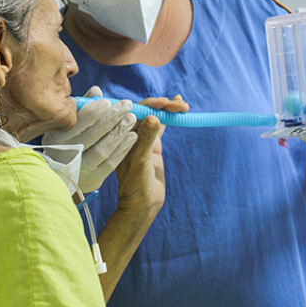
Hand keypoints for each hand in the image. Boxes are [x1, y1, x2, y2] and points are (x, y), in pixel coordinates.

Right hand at [42, 86, 137, 192]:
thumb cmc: (66, 142)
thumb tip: (96, 90)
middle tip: (127, 105)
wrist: (62, 176)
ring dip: (119, 133)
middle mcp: (65, 154)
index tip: (108, 101)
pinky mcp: (92, 179)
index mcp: (56, 137)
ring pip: (102, 149)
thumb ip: (82, 107)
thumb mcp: (67, 125)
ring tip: (131, 119)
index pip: (77, 122)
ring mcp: (79, 168)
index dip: (93, 111)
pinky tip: (133, 137)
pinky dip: (122, 149)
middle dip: (111, 118)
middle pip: (92, 135)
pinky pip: (110, 163)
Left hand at [115, 95, 188, 213]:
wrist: (142, 203)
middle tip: (180, 104)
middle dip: (162, 105)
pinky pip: (161, 126)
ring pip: (155, 116)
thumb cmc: (136, 184)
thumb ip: (146, 139)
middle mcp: (130, 133)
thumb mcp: (141, 160)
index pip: (135, 112)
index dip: (151, 104)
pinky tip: (178, 109)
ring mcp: (142, 138)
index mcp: (121, 134)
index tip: (166, 103)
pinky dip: (169, 117)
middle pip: (147, 111)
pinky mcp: (152, 144)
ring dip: (168, 108)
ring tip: (183, 104)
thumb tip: (153, 117)